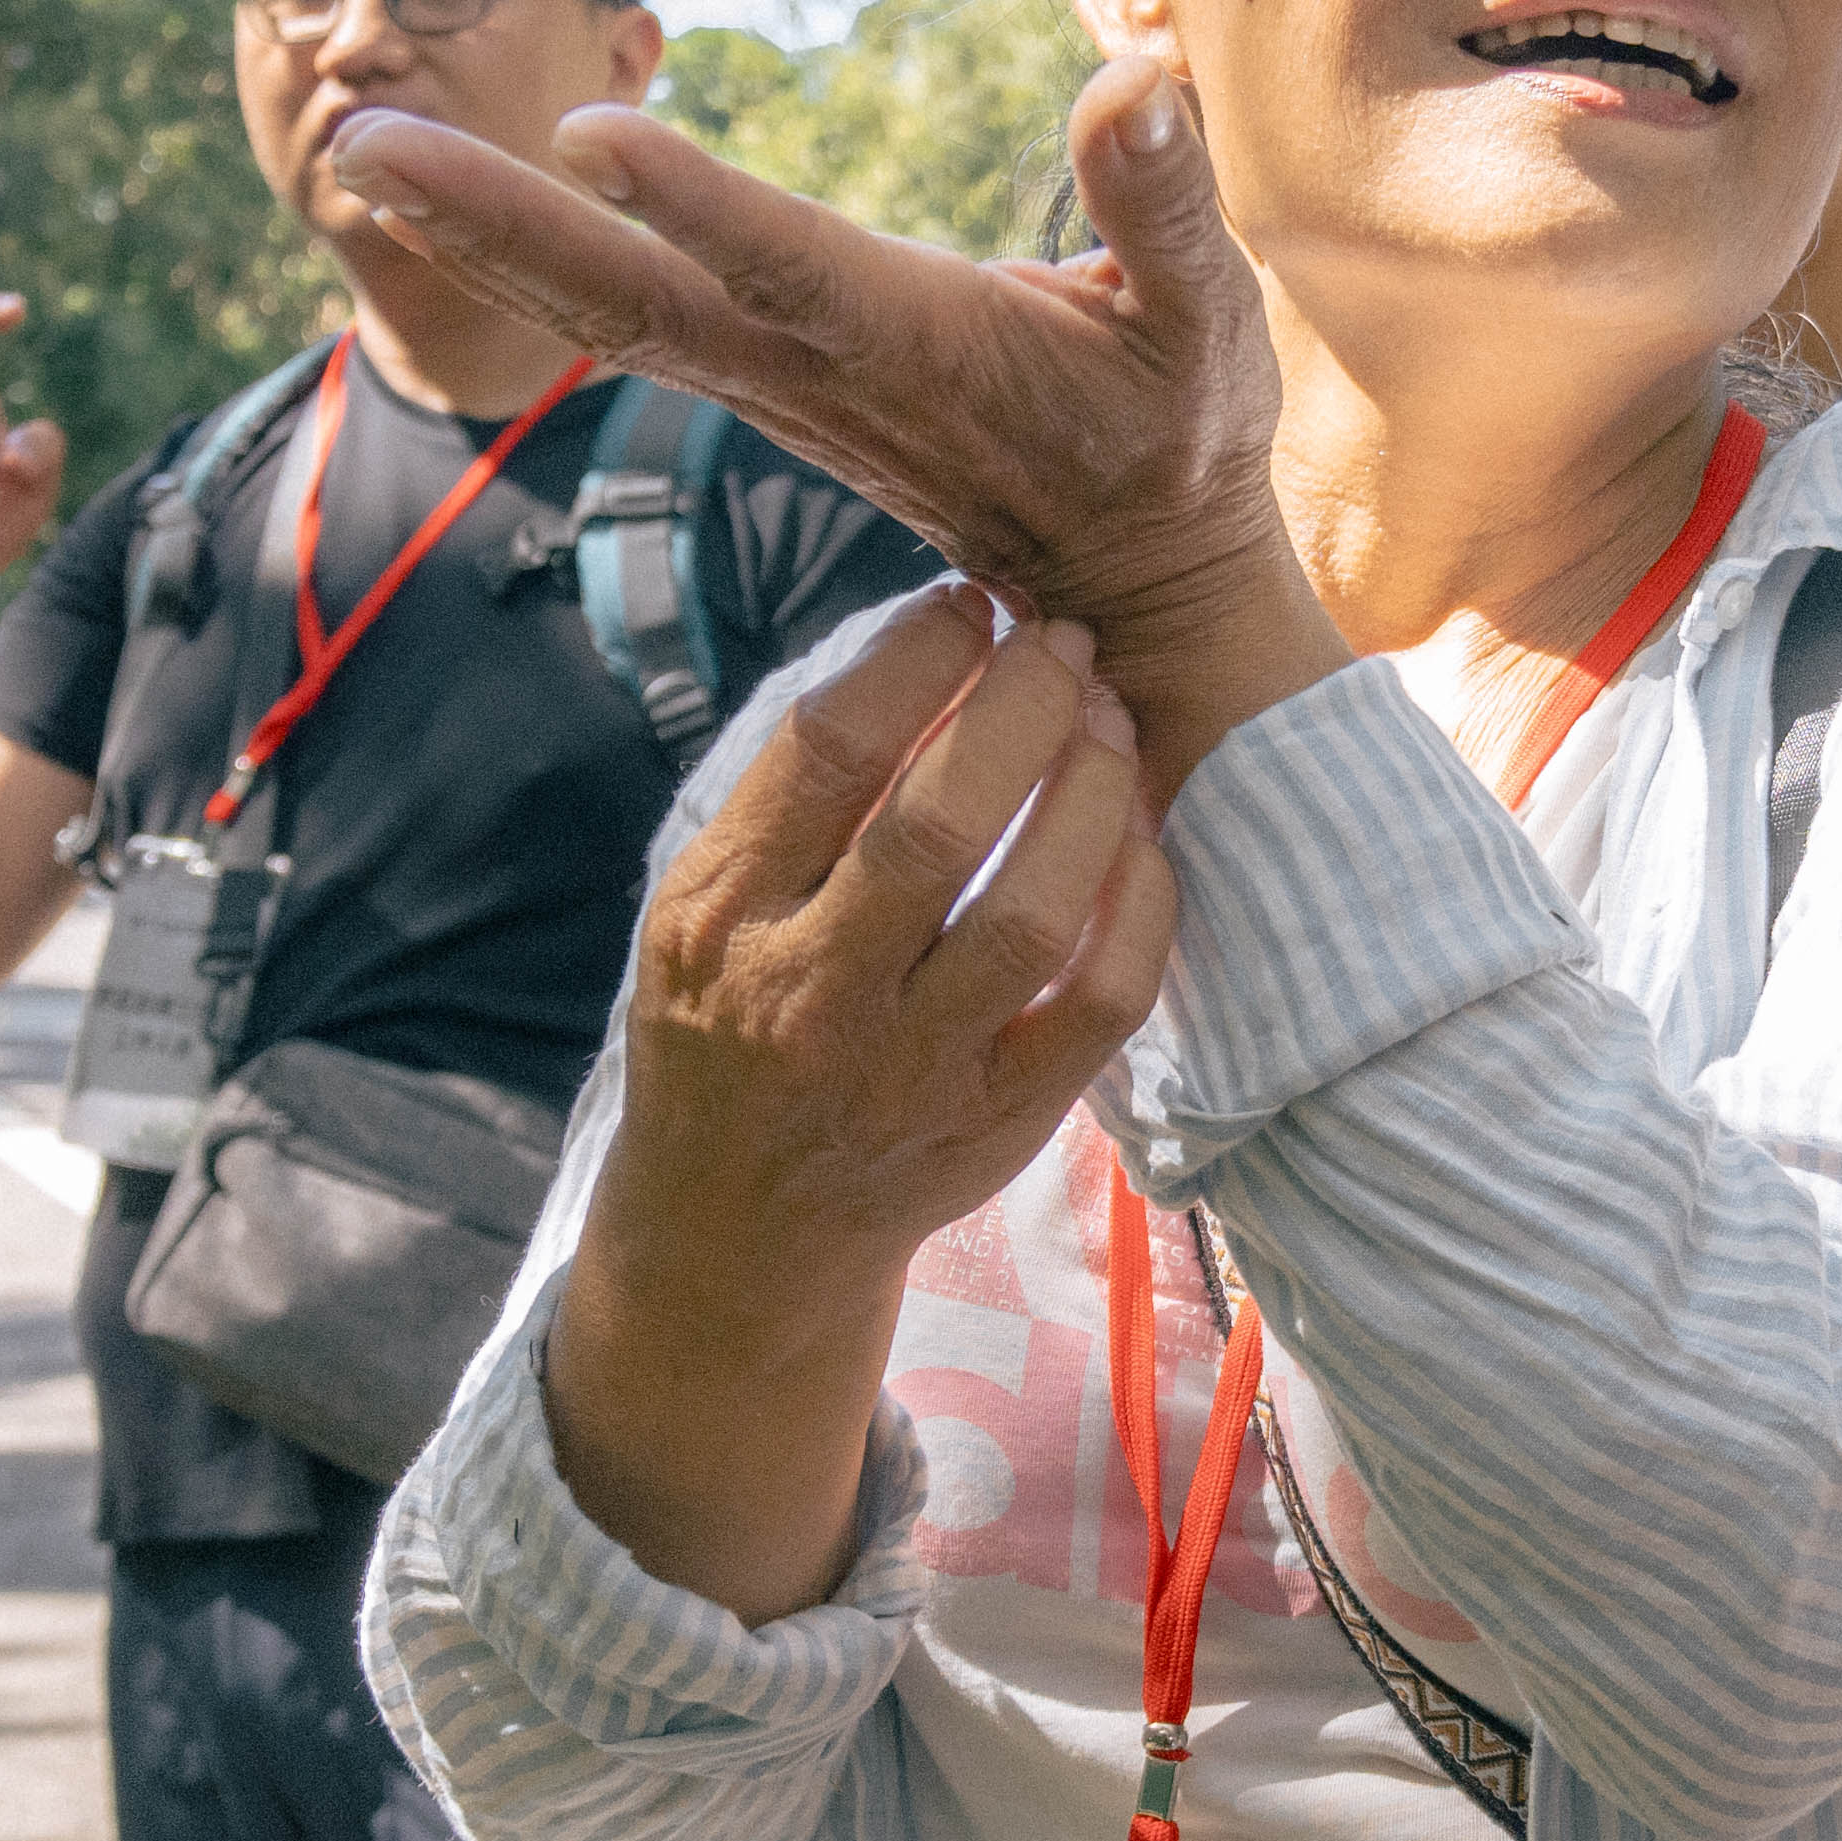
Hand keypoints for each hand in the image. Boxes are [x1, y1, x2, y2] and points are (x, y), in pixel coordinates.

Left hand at [326, 60, 1338, 782]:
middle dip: (495, 219)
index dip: (700, 206)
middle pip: (629, 297)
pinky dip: (525, 261)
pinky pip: (622, 319)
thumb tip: (1129, 76)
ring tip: (359, 152)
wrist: (1126, 599)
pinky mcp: (764, 387)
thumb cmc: (1177, 445)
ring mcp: (776, 387)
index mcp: (918, 344)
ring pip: (602, 310)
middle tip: (363, 139)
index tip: (592, 136)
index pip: (792, 267)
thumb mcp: (1205, 327)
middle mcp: (818, 373)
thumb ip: (1163, 204)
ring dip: (477, 234)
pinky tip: (445, 209)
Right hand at [588, 603, 1177, 1293]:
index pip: (828, 753)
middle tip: (1062, 641)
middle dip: (1023, 705)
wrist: (742, 1234)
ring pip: (1031, 910)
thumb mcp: (702, 912)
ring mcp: (911, 1069)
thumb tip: (926, 644)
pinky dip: (1140, 903)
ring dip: (1091, 790)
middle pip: (941, 821)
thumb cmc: (730, 1026)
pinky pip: (1101, 1000)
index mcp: (720, 917)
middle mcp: (809, 995)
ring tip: (1108, 715)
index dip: (919, 655)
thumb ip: (791, 799)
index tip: (969, 606)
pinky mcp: (1001, 1120)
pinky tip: (1139, 833)